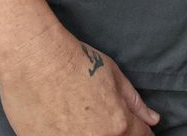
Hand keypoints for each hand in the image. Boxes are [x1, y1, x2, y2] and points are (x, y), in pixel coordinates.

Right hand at [0, 29, 159, 134]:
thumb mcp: (114, 75)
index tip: (130, 126)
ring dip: (87, 133)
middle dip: (112, 132)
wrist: (34, 58)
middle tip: (98, 117)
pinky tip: (59, 122)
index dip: (138, 130)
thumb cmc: (73, 61)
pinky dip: (64, 134)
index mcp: (118, 126)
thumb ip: (134, 103)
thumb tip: (152, 120)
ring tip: (75, 117)